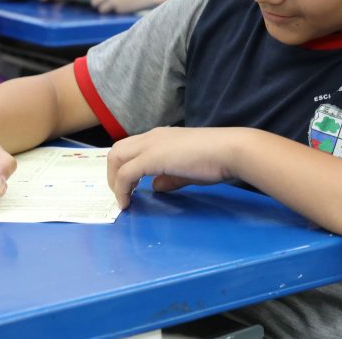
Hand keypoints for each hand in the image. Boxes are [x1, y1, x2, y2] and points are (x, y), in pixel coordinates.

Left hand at [84, 0, 160, 13]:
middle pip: (94, 1)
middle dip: (96, 3)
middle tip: (99, 3)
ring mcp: (115, 1)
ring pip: (101, 9)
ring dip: (105, 9)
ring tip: (114, 5)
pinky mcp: (120, 10)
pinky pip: (114, 12)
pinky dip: (117, 10)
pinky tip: (126, 6)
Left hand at [106, 126, 245, 208]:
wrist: (229, 150)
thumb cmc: (216, 158)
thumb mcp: (187, 170)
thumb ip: (170, 177)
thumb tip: (155, 187)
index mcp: (161, 137)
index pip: (131, 147)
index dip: (124, 167)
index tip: (129, 187)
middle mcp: (152, 137)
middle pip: (117, 150)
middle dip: (112, 173)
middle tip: (121, 193)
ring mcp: (151, 145)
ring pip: (116, 158)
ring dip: (114, 180)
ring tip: (122, 199)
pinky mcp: (152, 158)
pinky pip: (125, 174)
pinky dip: (121, 189)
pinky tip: (127, 203)